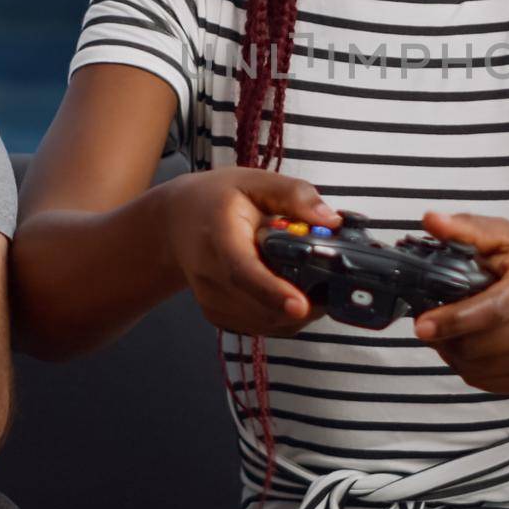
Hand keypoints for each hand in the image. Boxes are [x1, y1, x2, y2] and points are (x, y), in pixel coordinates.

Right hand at [162, 167, 340, 338]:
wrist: (176, 224)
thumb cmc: (216, 200)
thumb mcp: (255, 182)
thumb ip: (294, 195)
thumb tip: (330, 219)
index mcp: (219, 237)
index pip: (243, 271)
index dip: (273, 291)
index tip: (300, 304)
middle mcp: (209, 275)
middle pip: (259, 306)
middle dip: (303, 304)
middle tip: (331, 286)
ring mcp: (211, 300)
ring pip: (264, 322)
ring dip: (297, 312)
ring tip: (312, 283)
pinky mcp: (218, 315)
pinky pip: (260, 327)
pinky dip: (283, 317)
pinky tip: (291, 292)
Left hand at [413, 210, 508, 393]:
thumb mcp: (506, 236)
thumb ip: (467, 229)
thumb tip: (431, 220)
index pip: (491, 310)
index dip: (453, 320)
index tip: (421, 325)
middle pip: (480, 346)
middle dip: (445, 338)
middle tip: (429, 324)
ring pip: (479, 369)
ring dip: (452, 354)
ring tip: (448, 334)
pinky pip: (487, 383)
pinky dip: (468, 368)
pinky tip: (467, 348)